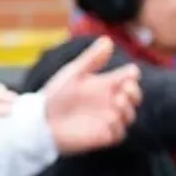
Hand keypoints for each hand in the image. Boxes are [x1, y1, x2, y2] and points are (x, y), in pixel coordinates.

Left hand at [42, 36, 141, 154]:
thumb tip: (108, 40)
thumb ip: (92, 58)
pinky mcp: (103, 136)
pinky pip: (119, 133)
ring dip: (128, 108)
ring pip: (129, 115)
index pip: (129, 79)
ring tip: (118, 101)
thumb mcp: (74, 73)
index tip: (130, 73)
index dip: (132, 75)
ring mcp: (108, 120)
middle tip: (126, 88)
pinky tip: (110, 118)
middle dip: (135, 92)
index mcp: (106, 85)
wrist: (40, 121)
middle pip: (134, 97)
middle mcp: (110, 102)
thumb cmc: (56, 95)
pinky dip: (118, 126)